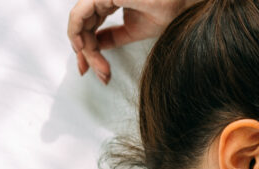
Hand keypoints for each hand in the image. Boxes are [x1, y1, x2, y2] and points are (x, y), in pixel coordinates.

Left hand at [67, 0, 187, 83]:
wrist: (182, 3)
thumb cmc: (166, 10)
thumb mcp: (135, 30)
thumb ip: (114, 36)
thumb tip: (96, 46)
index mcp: (109, 2)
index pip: (89, 25)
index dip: (88, 48)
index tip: (96, 70)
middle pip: (81, 26)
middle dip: (83, 52)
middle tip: (88, 72)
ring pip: (78, 22)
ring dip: (82, 48)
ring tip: (90, 66)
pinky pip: (80, 14)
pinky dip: (76, 31)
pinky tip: (81, 47)